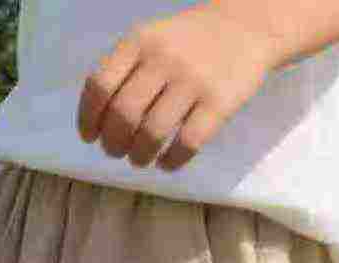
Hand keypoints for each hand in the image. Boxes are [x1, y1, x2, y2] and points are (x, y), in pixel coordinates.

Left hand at [78, 7, 280, 170]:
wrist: (249, 25)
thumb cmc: (187, 42)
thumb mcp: (151, 40)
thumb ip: (122, 72)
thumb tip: (94, 125)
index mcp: (140, 41)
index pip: (99, 87)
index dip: (88, 119)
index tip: (90, 137)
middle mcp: (164, 57)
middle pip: (122, 116)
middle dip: (112, 144)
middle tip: (117, 150)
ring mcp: (194, 79)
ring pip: (151, 135)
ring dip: (138, 156)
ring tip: (141, 158)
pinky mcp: (220, 102)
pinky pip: (187, 144)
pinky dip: (171, 162)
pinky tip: (167, 162)